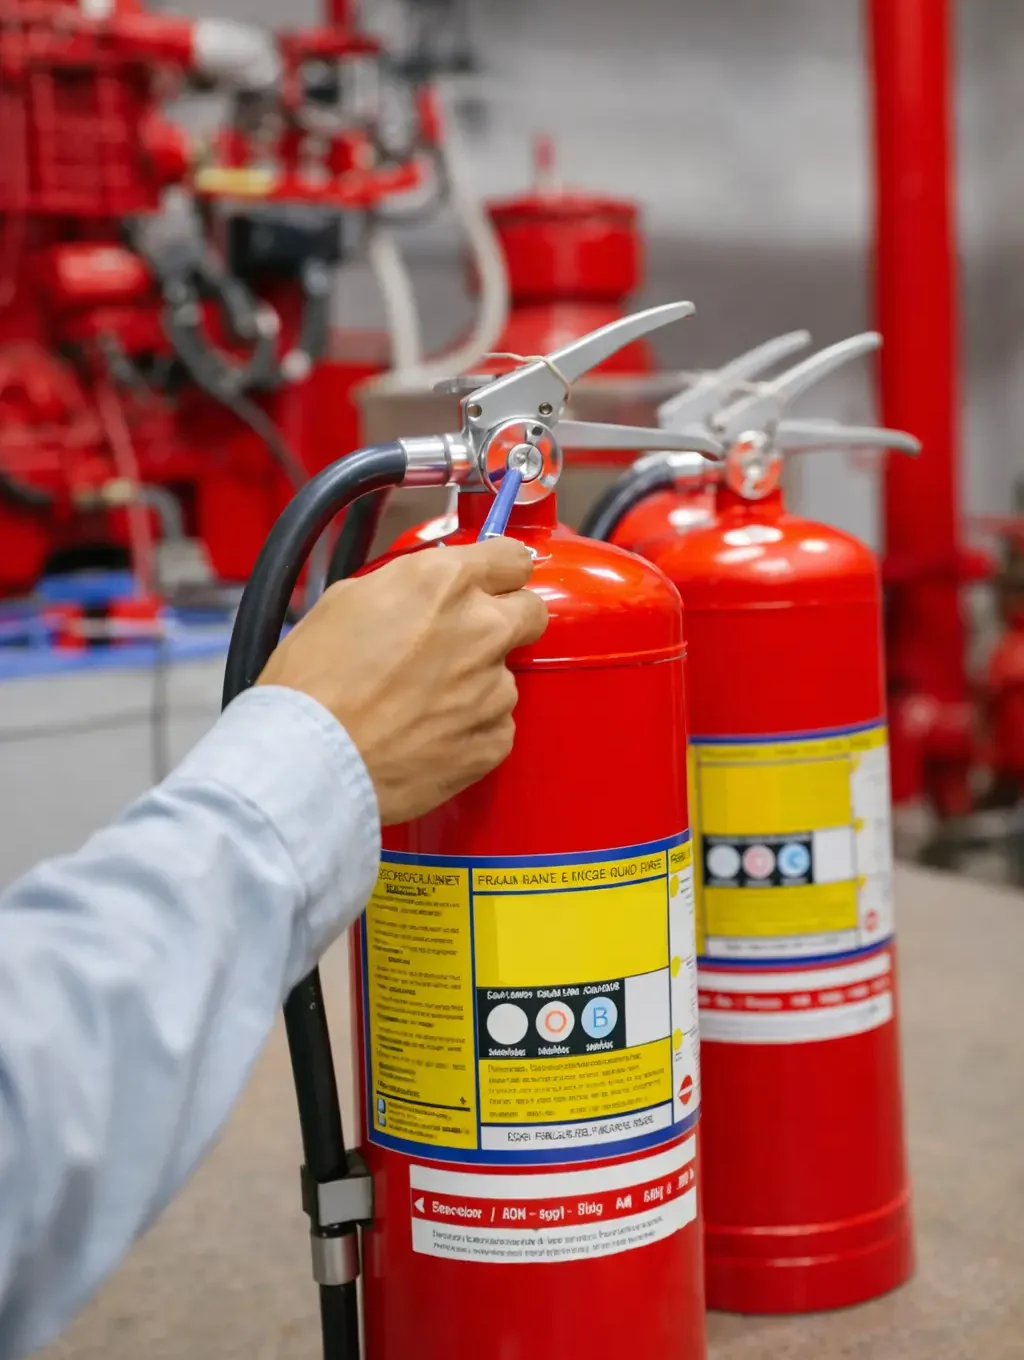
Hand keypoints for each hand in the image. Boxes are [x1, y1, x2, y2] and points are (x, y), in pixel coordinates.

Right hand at [257, 537, 547, 823]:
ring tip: (423, 704)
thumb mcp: (346, 599)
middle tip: (463, 642)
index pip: (513, 557)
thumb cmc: (312, 681)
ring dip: (478, 684)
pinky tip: (429, 736)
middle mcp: (482, 629)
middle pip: (531, 612)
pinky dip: (471, 729)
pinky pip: (497, 726)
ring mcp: (493, 689)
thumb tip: (425, 592)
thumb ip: (405, 586)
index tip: (492, 582)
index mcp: (445, 583)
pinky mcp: (494, 741)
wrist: (310, 760)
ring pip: (507, 676)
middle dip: (506, 621)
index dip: (499, 572)